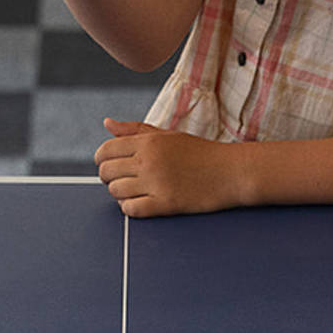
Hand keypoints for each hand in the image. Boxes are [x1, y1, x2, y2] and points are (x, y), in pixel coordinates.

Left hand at [94, 119, 235, 216]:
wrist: (230, 171)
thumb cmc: (199, 152)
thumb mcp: (166, 135)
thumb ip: (134, 130)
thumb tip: (106, 123)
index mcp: (148, 141)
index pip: (106, 150)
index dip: (102, 159)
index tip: (109, 164)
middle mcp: (149, 161)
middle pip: (106, 172)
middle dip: (108, 177)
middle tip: (119, 179)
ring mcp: (157, 183)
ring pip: (116, 191)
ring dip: (119, 193)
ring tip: (131, 191)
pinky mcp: (166, 204)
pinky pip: (131, 209)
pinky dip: (129, 208)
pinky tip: (139, 203)